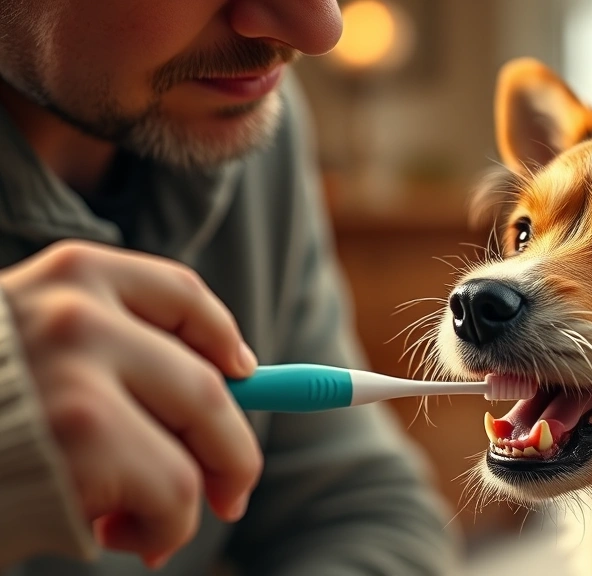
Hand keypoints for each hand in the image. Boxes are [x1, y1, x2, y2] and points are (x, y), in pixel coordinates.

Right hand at [0, 240, 262, 567]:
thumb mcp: (29, 352)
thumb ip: (108, 354)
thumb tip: (231, 382)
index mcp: (73, 276)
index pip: (181, 296)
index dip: (222, 340)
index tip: (242, 373)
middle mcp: (82, 313)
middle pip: (208, 386)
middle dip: (231, 451)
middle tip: (231, 493)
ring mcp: (82, 376)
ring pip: (195, 451)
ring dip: (185, 502)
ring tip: (146, 530)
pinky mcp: (85, 440)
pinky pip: (172, 494)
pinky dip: (162, 528)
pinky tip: (117, 537)